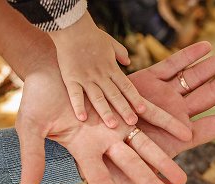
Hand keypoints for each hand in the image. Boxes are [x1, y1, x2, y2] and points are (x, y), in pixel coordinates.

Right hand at [16, 52, 189, 183]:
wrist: (52, 72)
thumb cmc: (38, 99)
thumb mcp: (32, 126)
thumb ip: (33, 155)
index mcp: (85, 150)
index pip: (101, 181)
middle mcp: (106, 142)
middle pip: (131, 166)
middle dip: (149, 183)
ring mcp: (118, 124)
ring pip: (145, 144)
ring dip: (163, 160)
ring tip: (182, 179)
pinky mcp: (126, 104)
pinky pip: (150, 113)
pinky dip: (166, 122)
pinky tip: (185, 133)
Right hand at [49, 12, 191, 140]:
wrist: (72, 27)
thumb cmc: (92, 35)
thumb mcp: (111, 43)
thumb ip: (121, 53)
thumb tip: (129, 61)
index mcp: (111, 68)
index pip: (127, 86)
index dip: (135, 98)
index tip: (142, 110)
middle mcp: (101, 75)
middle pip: (115, 95)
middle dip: (125, 109)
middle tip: (132, 123)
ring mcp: (86, 78)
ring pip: (98, 98)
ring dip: (106, 112)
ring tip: (113, 125)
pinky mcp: (71, 78)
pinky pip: (75, 94)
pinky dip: (78, 106)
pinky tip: (83, 118)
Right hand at [103, 43, 214, 183]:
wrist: (76, 135)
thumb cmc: (105, 163)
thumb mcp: (135, 182)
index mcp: (175, 139)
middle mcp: (172, 116)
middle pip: (210, 95)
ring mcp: (160, 97)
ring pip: (194, 77)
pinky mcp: (144, 82)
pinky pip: (169, 66)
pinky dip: (187, 56)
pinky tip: (206, 46)